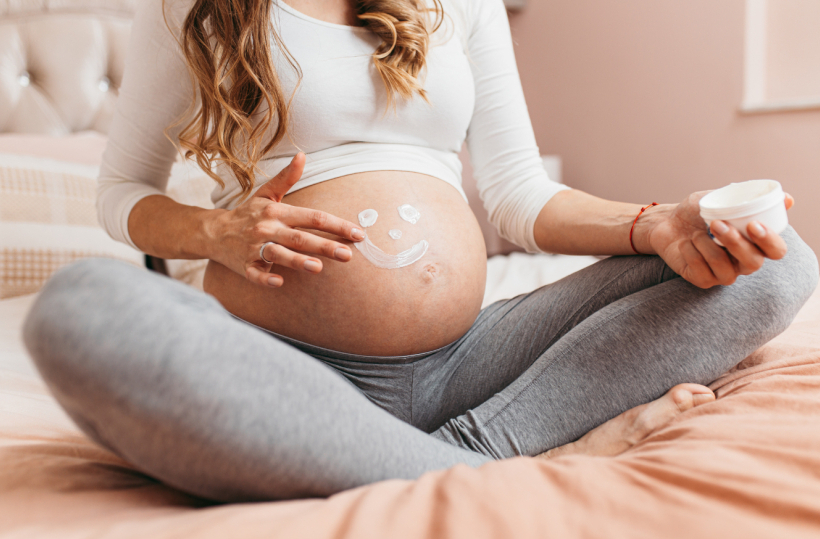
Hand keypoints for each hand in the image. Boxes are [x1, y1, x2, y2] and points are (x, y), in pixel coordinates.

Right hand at [208, 153, 364, 286]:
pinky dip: (265, 278)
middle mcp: (267, 229)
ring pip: (279, 254)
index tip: (358, 234)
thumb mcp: (266, 194)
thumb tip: (302, 156)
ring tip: (318, 268)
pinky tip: (278, 282)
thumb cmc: (248, 213)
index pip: (313, 217)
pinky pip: (255, 274)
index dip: (336, 225)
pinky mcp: (244, 266)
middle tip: (348, 255)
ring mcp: (254, 248)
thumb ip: (287, 178)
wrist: (213, 232)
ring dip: (297, 261)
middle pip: (300, 237)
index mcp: (277, 212)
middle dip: (325, 246)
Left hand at [644, 192, 793, 288]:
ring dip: (708, 247)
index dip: (769, 241)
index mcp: (754, 244)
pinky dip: (692, 254)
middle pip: (753, 263)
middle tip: (717, 224)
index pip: (776, 251)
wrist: (666, 222)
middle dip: (736, 243)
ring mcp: (723, 274)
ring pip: (725, 269)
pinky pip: (702, 273)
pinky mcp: (702, 280)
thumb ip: (749, 199)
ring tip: (695, 232)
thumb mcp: (720, 199)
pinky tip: (685, 243)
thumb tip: (788, 199)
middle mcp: (743, 262)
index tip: (754, 224)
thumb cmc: (697, 211)